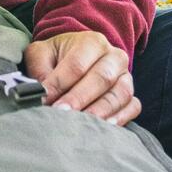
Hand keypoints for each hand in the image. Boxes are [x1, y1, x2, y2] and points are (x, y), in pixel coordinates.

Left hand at [20, 30, 140, 125]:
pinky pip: (132, 107)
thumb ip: (39, 69)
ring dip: (99, 111)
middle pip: (101, 78)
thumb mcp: (42, 54)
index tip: (45, 99)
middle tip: (61, 113)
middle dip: (80, 98)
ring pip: (119, 94)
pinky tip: (103, 128)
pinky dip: (120, 118)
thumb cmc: (56, 57)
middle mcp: (114, 57)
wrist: (76, 59)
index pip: (77, 64)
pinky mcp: (131, 96)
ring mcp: (126, 77)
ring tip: (80, 125)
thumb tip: (41, 93)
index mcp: (92, 42)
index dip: (60, 83)